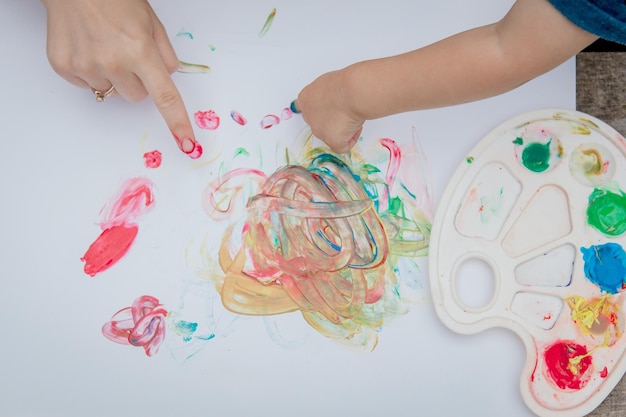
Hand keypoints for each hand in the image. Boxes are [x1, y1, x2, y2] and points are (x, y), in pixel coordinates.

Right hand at [41, 0, 199, 156]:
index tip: (186, 143)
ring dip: (113, 77)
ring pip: (112, 94)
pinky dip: (90, 72)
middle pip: (137, 97)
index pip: (165, 96)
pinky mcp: (65, 67)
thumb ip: (165, 54)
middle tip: (127, 54)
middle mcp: (113, 62)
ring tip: (104, 47)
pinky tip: (88, 48)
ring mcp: (86, 66)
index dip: (178, 122)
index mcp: (140, 50)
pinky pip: (88, 85)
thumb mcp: (151, 22)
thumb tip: (170, 78)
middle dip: (138, 81)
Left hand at [295, 69, 363, 153]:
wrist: (352, 92)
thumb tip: (335, 101)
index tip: (327, 110)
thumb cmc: (344, 83)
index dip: (319, 110)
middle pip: (319, 123)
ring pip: (330, 135)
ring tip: (352, 115)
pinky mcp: (332, 141)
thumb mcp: (329, 83)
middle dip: (332, 120)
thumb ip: (327, 94)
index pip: (307, 108)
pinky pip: (342, 146)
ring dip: (342, 128)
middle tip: (346, 111)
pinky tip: (356, 125)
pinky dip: (352, 138)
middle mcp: (309, 116)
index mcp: (305, 99)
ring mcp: (319, 130)